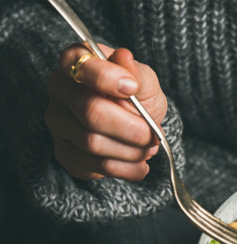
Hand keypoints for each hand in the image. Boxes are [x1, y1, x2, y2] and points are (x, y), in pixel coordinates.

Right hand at [45, 44, 166, 180]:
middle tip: (154, 135)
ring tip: (150, 149)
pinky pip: (94, 165)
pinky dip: (125, 169)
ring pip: (92, 142)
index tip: (133, 89)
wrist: (136, 127)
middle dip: (131, 128)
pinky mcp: (64, 152)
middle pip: (90, 111)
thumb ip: (136, 73)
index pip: (80, 65)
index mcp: (76, 62)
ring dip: (131, 151)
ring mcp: (58, 122)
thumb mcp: (145, 82)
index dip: (106, 78)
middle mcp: (60, 90)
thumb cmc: (137, 97)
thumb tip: (124, 58)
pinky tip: (140, 166)